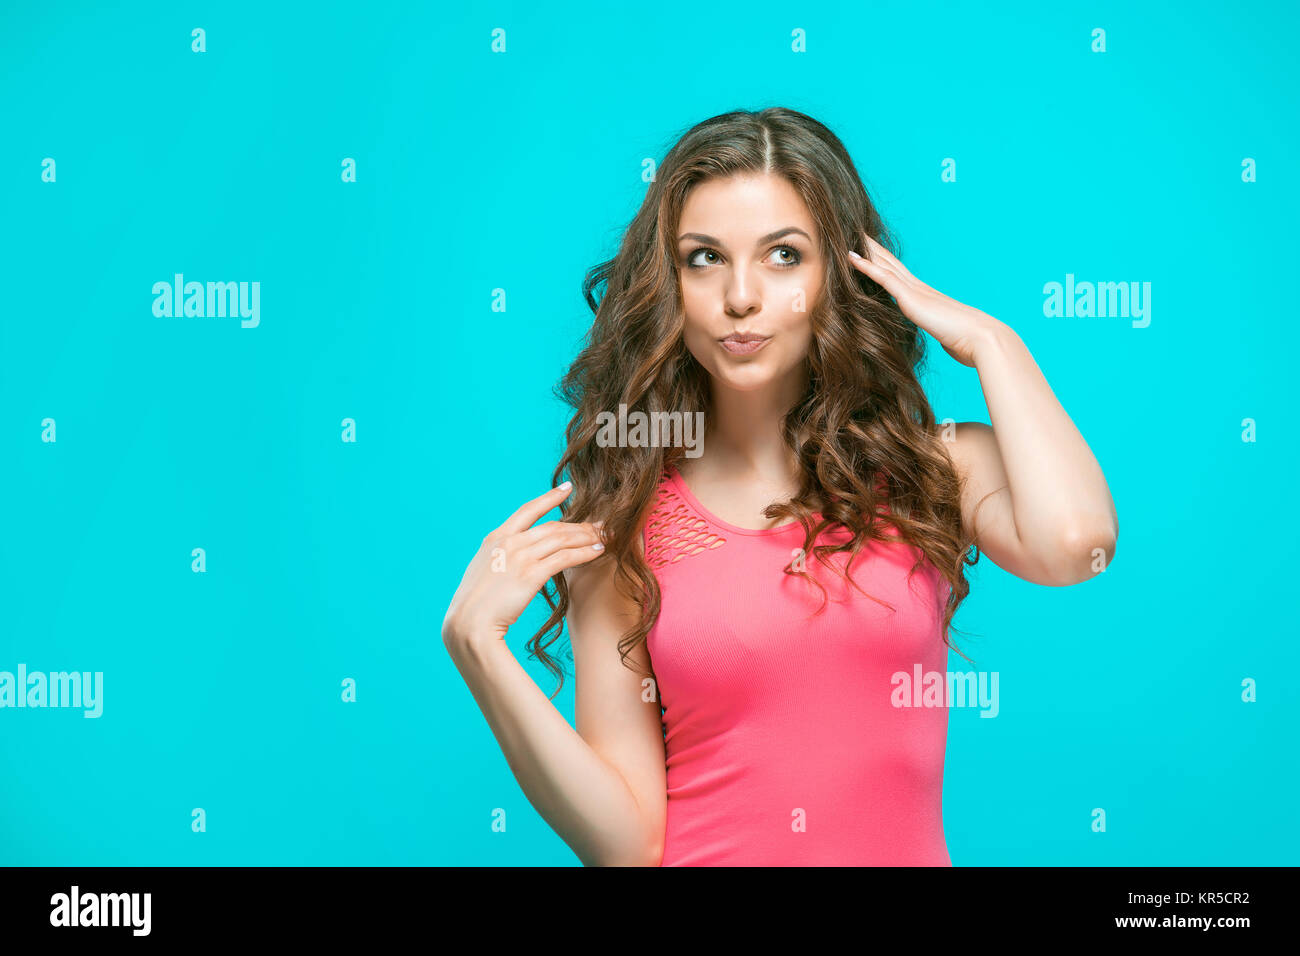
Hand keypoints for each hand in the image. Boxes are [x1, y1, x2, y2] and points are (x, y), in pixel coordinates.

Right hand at [441, 483, 605, 646]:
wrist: (468, 624)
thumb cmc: (474, 607)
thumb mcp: (482, 572)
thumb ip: (499, 561)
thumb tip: (510, 562)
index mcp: (495, 538)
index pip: (527, 510)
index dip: (550, 498)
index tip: (568, 488)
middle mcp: (508, 542)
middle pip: (553, 526)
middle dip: (580, 525)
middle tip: (601, 524)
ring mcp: (519, 557)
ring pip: (562, 539)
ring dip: (588, 537)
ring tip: (606, 537)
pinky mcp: (531, 574)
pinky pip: (565, 558)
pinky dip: (585, 553)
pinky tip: (599, 551)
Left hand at [848, 233, 1000, 366]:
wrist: (979, 338)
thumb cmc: (966, 340)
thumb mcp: (944, 333)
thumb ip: (937, 328)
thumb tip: (941, 335)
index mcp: (925, 296)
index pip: (899, 273)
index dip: (883, 260)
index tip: (869, 250)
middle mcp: (918, 288)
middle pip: (889, 261)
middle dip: (872, 248)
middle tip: (854, 232)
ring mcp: (914, 290)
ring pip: (884, 263)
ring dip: (865, 250)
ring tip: (847, 236)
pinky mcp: (910, 298)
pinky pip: (883, 277)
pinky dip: (865, 266)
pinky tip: (850, 257)